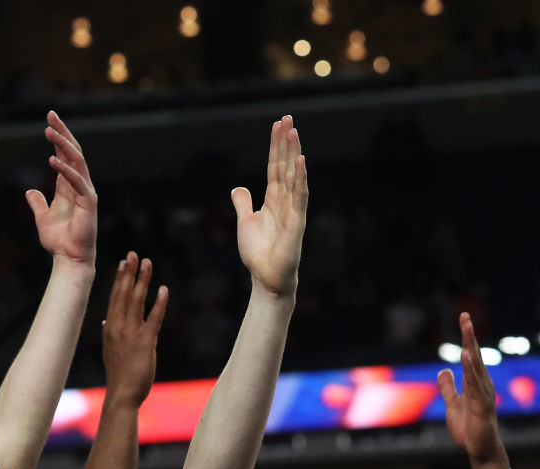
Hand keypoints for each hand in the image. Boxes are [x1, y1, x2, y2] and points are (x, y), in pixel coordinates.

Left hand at [25, 111, 96, 268]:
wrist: (70, 259)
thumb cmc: (59, 242)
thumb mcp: (42, 218)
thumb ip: (37, 204)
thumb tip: (30, 192)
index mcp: (69, 186)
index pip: (65, 156)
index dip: (58, 138)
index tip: (48, 122)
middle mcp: (80, 185)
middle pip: (73, 152)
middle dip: (62, 132)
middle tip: (51, 115)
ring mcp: (86, 192)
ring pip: (77, 161)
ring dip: (64, 145)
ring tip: (50, 131)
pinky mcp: (89, 202)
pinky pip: (77, 181)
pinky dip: (66, 170)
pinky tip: (53, 160)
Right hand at [102, 252, 167, 406]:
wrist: (122, 395)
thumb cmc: (118, 374)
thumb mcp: (110, 350)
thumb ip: (108, 333)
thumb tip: (106, 321)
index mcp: (110, 328)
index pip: (115, 298)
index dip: (120, 279)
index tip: (124, 263)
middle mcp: (117, 327)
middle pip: (124, 294)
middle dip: (129, 273)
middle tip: (134, 254)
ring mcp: (131, 334)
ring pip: (137, 301)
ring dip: (142, 281)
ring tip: (147, 263)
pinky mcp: (145, 343)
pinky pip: (153, 319)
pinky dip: (159, 303)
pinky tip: (163, 289)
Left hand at [232, 116, 307, 298]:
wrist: (266, 279)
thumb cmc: (258, 254)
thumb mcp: (245, 223)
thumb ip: (243, 204)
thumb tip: (238, 188)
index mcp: (273, 200)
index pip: (275, 167)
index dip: (275, 146)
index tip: (278, 125)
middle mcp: (285, 201)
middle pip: (286, 165)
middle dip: (286, 142)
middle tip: (287, 118)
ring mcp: (293, 210)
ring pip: (294, 175)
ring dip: (294, 153)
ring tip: (293, 131)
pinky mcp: (297, 222)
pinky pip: (300, 196)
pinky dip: (301, 178)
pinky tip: (301, 160)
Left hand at [439, 312, 507, 468]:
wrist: (479, 450)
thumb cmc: (469, 429)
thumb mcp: (452, 405)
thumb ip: (448, 388)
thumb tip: (443, 370)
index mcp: (474, 383)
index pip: (469, 355)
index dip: (466, 338)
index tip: (463, 318)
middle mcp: (481, 384)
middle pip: (474, 356)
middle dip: (469, 336)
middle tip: (465, 316)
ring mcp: (483, 394)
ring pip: (476, 367)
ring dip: (470, 349)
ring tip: (466, 332)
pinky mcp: (482, 406)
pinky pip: (476, 385)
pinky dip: (471, 370)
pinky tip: (466, 357)